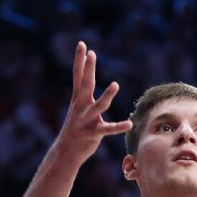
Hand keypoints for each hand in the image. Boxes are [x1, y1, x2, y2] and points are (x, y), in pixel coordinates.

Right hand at [55, 42, 131, 165]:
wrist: (66, 151)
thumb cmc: (77, 128)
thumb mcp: (79, 109)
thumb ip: (85, 95)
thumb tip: (87, 79)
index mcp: (78, 99)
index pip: (78, 76)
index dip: (80, 60)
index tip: (82, 44)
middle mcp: (80, 107)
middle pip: (85, 84)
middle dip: (89, 68)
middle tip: (92, 53)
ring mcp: (86, 120)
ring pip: (98, 106)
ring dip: (107, 96)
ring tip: (115, 84)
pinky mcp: (93, 133)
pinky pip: (108, 129)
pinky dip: (118, 127)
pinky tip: (129, 123)